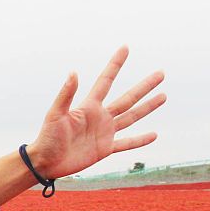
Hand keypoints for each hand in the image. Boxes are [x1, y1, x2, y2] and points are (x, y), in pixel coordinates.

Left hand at [28, 47, 165, 178]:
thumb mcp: (55, 114)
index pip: (105, 81)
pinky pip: (126, 144)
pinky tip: (154, 135)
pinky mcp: (105, 149)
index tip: (125, 48)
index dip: (115, 65)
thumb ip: (66, 95)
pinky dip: (140, 140)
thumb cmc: (47, 137)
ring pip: (131, 117)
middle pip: (127, 99)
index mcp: (88, 106)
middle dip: (144, 86)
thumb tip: (73, 72)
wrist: (45, 162)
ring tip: (163, 96)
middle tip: (161, 73)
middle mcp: (100, 117)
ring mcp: (104, 133)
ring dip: (147, 107)